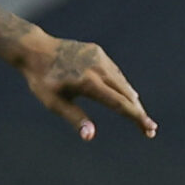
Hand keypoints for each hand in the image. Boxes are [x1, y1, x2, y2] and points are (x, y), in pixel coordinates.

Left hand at [19, 35, 155, 140]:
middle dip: (138, 112)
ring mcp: (99, 58)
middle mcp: (98, 68)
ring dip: (130, 99)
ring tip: (138, 115)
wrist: (34, 49)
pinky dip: (120, 85)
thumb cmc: (41, 80)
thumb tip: (89, 136)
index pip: (119, 104)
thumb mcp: (53, 102)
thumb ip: (74, 117)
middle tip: (148, 129)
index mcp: (88, 83)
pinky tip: (123, 94)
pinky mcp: (97, 52)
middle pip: (126, 94)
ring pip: (122, 82)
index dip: (136, 117)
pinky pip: (114, 71)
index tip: (150, 129)